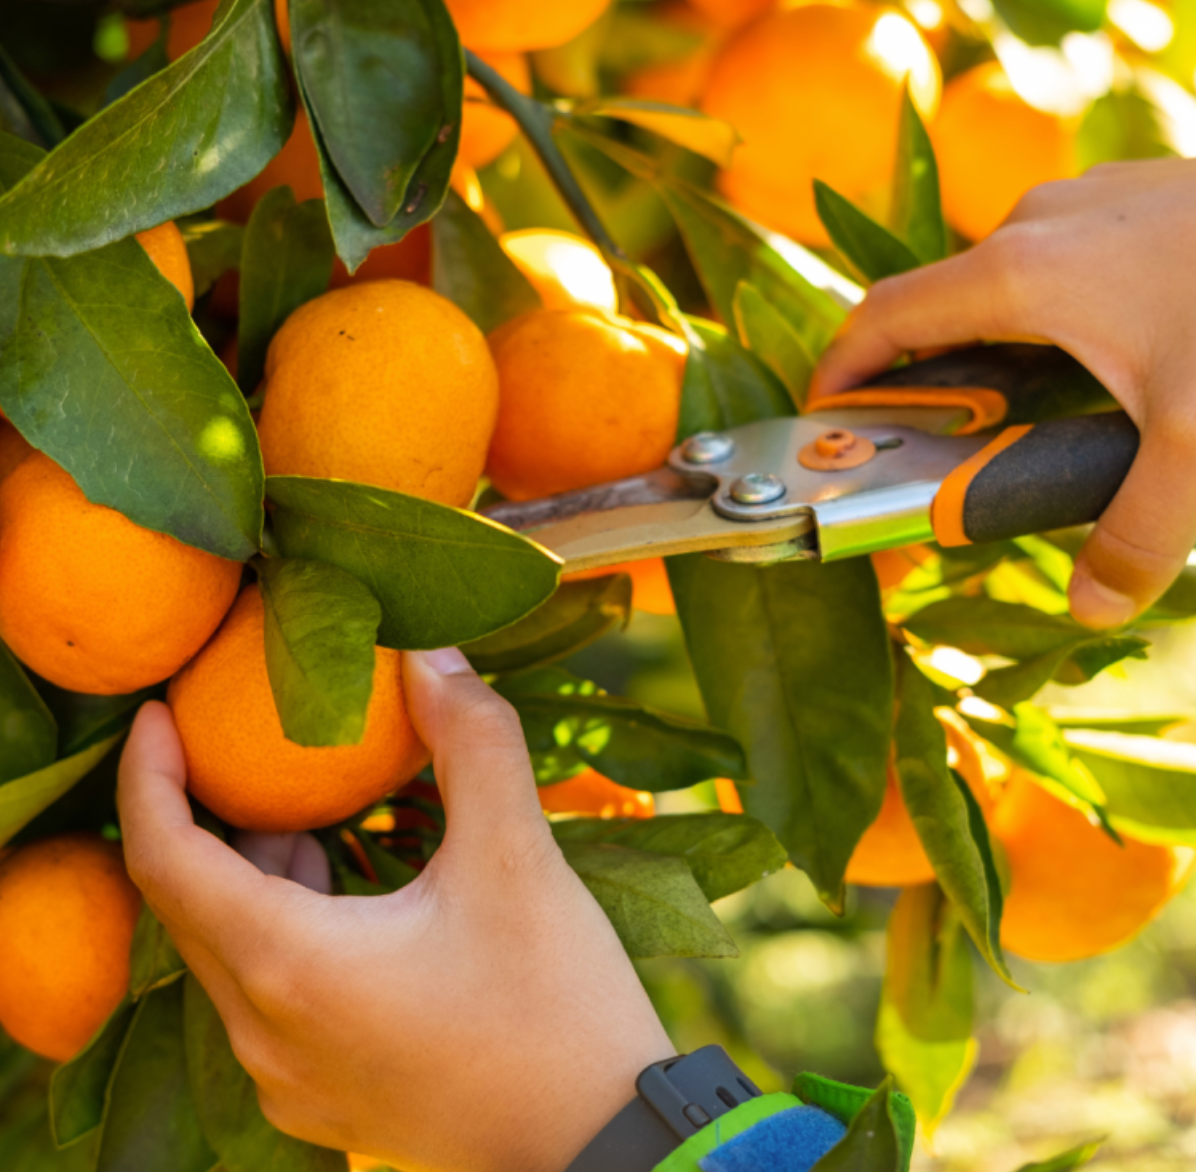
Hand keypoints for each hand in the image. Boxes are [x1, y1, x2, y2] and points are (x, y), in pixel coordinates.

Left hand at [117, 648, 674, 1171]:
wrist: (602, 1140)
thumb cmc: (555, 1002)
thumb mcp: (516, 857)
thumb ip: (469, 739)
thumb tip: (427, 655)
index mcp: (290, 967)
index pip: (165, 859)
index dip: (146, 777)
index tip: (157, 713)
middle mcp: (264, 1032)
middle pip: (190, 903)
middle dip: (203, 814)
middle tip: (240, 745)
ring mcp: (287, 1077)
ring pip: (230, 950)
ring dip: (251, 874)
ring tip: (310, 812)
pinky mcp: (321, 1096)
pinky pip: (265, 995)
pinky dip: (281, 926)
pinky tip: (345, 891)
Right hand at [812, 157, 1195, 627]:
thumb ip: (1139, 534)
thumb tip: (1096, 604)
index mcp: (1020, 272)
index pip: (885, 315)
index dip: (841, 366)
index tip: (826, 414)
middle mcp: (1041, 222)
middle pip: (944, 304)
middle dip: (927, 374)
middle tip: (938, 443)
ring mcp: (1094, 202)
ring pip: (1006, 281)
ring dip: (993, 345)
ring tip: (1020, 411)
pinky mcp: (1141, 199)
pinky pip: (1061, 262)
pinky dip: (1048, 316)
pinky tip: (1102, 362)